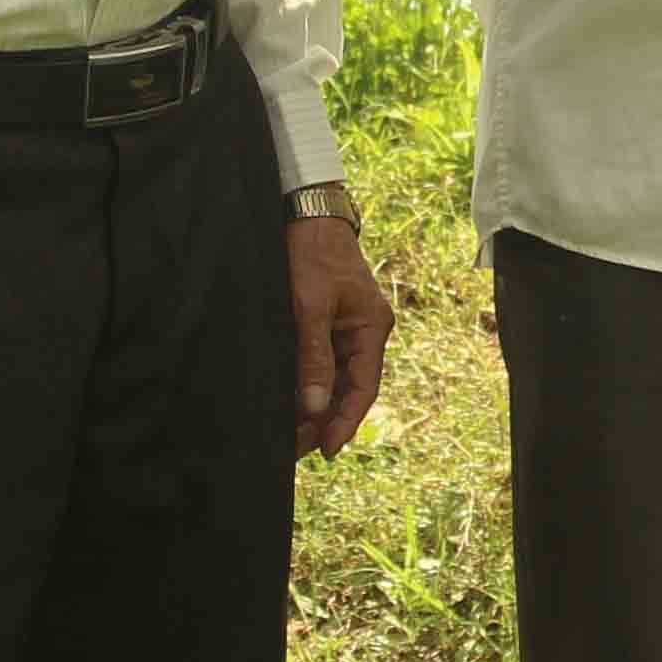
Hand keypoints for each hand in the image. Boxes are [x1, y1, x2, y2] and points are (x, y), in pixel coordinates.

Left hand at [287, 215, 393, 455]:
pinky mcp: (325, 322)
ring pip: (332, 378)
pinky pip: (320, 362)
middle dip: (325, 419)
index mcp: (372, 327)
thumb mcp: (311, 305)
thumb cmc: (312, 253)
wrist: (304, 213)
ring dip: (314, 405)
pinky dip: (306, 384)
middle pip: (348, 388)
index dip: (346, 421)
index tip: (327, 449)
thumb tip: (316, 406)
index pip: (364, 387)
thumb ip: (314, 356)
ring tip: (290, 433)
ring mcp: (344, 328)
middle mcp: (364, 331)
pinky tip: (289, 402)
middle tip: (297, 448)